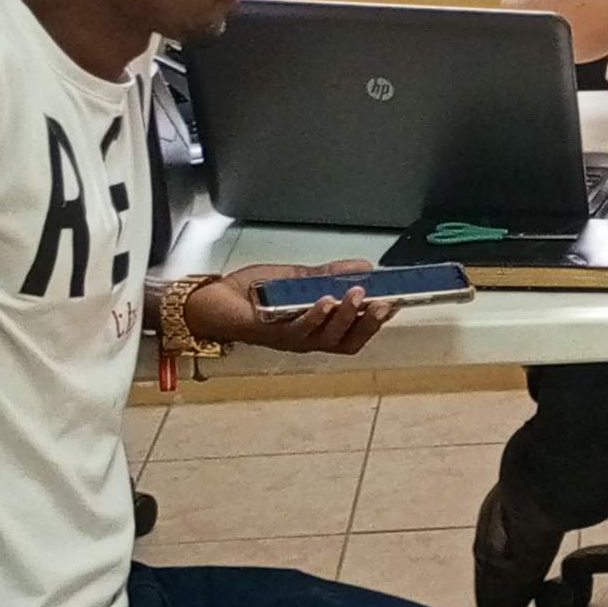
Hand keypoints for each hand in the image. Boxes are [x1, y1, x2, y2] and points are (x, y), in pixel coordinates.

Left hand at [185, 261, 397, 356]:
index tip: (395, 304)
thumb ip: (330, 274)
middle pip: (347, 341)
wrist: (212, 299)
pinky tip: (325, 300)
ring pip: (326, 336)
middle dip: (368, 324)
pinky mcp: (271, 333)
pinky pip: (298, 329)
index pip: (355, 332)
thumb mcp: (298, 277)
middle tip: (384, 304)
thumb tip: (364, 265)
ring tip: (357, 294)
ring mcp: (290, 339)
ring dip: (345, 316)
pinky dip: (314, 316)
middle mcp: (307, 340)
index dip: (376, 322)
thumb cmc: (252, 293)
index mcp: (318, 329)